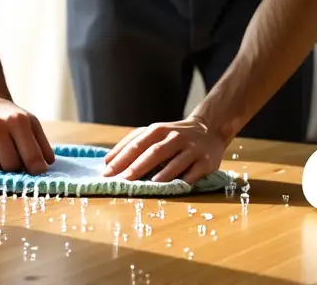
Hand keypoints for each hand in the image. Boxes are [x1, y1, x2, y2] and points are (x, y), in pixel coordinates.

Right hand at [0, 92, 55, 173]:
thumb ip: (41, 144)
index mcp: (18, 120)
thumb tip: (44, 167)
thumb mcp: (30, 123)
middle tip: (13, 157)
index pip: (30, 156)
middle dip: (14, 166)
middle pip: (10, 165)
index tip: (37, 171)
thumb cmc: (10, 116)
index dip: (36, 169)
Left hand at [101, 117, 227, 184]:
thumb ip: (132, 144)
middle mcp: (175, 137)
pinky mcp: (205, 161)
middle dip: (137, 167)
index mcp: (158, 130)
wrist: (209, 129)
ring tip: (148, 185)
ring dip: (162, 174)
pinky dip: (183, 180)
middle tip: (122, 181)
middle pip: (154, 152)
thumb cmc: (173, 136)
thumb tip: (108, 161)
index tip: (107, 172)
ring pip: (175, 161)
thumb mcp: (154, 133)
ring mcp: (191, 149)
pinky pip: (193, 172)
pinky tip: (174, 187)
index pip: (137, 143)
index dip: (121, 158)